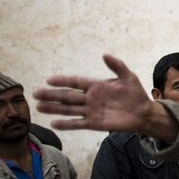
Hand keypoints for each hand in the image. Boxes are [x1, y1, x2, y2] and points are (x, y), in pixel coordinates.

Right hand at [33, 54, 175, 139]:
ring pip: (68, 109)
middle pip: (67, 96)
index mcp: (96, 85)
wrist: (143, 113)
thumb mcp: (128, 77)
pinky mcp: (95, 123)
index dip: (63, 81)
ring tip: (39, 107)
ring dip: (54, 108)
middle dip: (51, 95)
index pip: (75, 82)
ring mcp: (91, 111)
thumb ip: (117, 66)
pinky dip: (66, 124)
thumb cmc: (135, 93)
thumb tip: (105, 54)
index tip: (49, 80)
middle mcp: (90, 98)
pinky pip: (78, 124)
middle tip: (35, 93)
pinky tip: (54, 123)